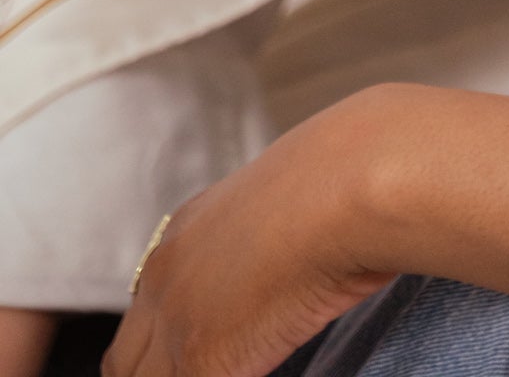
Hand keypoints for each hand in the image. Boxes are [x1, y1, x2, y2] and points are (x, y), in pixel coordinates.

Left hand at [103, 85, 508, 376]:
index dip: (164, 350)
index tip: (205, 355)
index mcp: (187, 228)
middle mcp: (165, 271)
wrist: (359, 175)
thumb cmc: (357, 174)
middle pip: (125, 365)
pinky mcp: (200, 359)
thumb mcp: (297, 197)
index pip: (144, 316)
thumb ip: (277, 234)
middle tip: (215, 371)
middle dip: (156, 374)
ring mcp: (175, 319)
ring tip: (237, 373)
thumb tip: (303, 259)